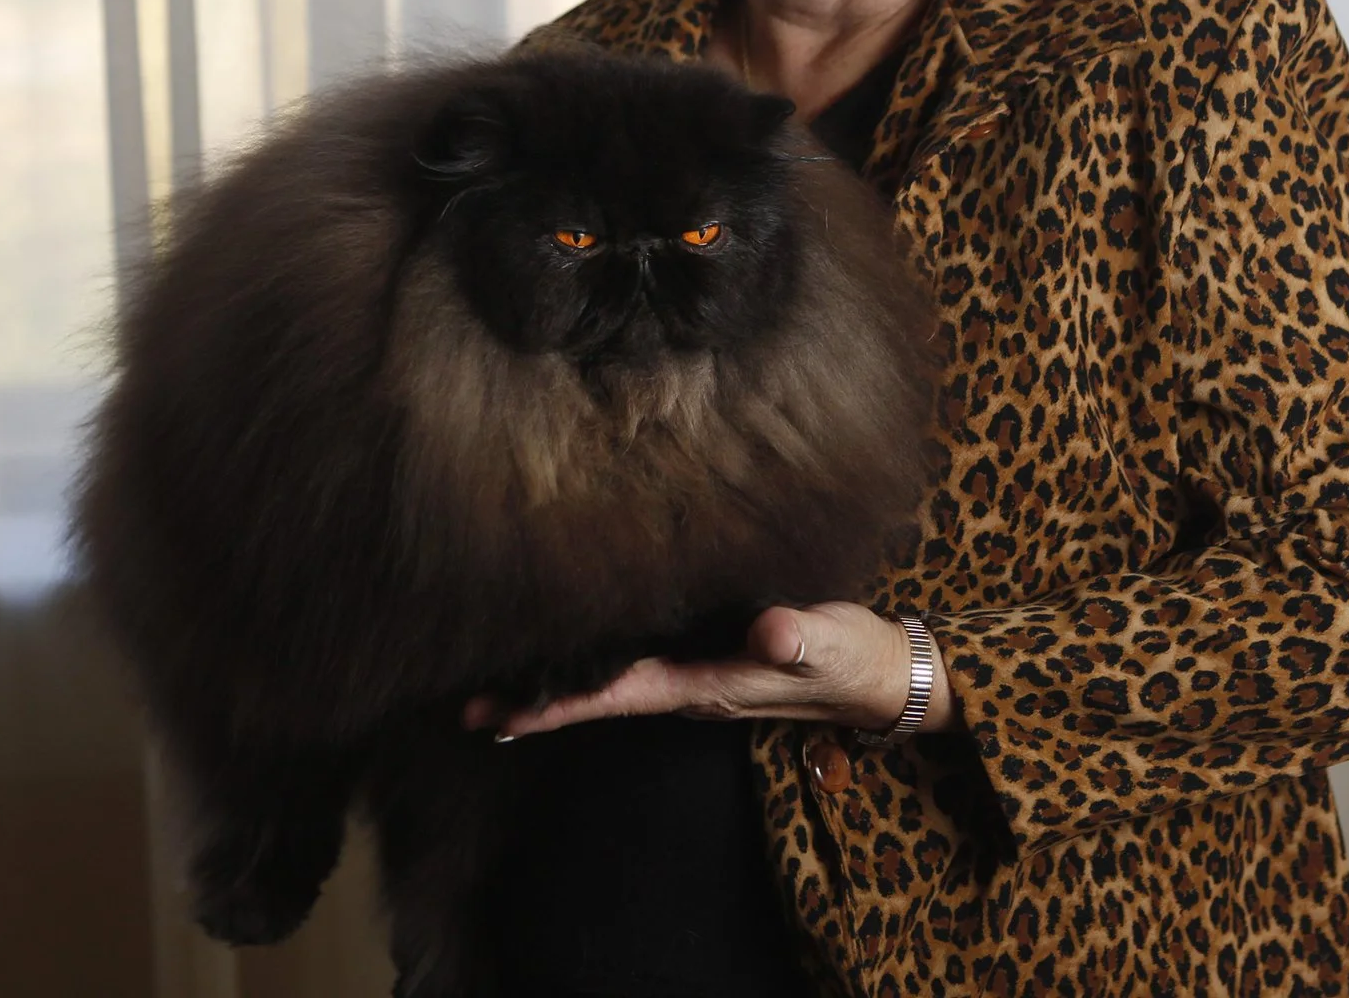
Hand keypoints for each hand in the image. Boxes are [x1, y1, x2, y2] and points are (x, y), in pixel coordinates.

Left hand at [461, 602, 956, 739]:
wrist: (882, 676)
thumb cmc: (855, 657)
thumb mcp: (834, 645)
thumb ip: (801, 638)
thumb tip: (771, 634)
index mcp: (708, 685)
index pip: (619, 696)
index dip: (560, 704)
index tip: (501, 715)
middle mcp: (691, 688)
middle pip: (601, 699)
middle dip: (538, 704)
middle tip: (466, 707)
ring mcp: (697, 678)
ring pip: (615, 686)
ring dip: (561, 686)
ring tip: (498, 685)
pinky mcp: (708, 660)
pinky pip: (638, 668)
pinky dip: (596, 665)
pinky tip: (574, 650)